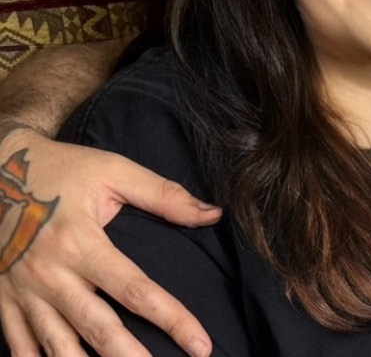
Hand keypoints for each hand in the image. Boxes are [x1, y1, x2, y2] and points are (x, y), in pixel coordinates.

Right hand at [0, 127, 220, 356]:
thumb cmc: (62, 170)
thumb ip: (163, 195)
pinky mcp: (2, 300)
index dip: (171, 319)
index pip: (136, 291)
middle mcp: (51, 275)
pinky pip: (17, 343)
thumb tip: (212, 214)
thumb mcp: (113, 171)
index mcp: (81, 244)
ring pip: (57, 345)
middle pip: (98, 328)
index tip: (200, 343)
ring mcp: (23, 292)